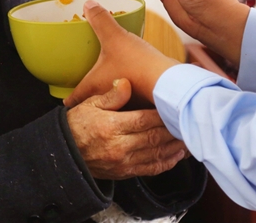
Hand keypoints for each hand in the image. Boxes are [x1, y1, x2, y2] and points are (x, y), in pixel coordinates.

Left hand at [65, 0, 178, 105]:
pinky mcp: (141, 97)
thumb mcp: (115, 37)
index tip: (65, 100)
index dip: (70, 99)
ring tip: (107, 81)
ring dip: (110, 92)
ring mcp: (126, 100)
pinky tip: (131, 76)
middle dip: (90, 95)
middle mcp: (108, 97)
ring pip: (113, 98)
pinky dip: (128, 88)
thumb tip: (88, 5)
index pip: (76, 98)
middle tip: (85, 88)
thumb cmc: (137, 64)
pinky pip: (129, 94)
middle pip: (94, 100)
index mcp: (95, 86)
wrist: (167, 81)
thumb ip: (101, 20)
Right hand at [66, 78, 187, 179]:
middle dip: (175, 129)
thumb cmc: (77, 125)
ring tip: (191, 137)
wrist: (64, 153)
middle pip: (155, 137)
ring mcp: (124, 162)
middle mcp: (120, 146)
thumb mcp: (89, 104)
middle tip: (191, 120)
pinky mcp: (125, 173)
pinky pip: (151, 169)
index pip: (145, 119)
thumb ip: (111, 96)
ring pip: (157, 154)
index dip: (163, 114)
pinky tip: (177, 155)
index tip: (177, 106)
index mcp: (112, 126)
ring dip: (175, 146)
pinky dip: (167, 162)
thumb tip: (125, 83)